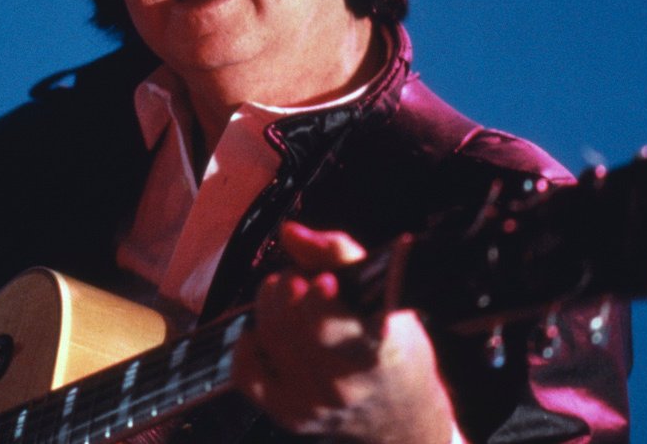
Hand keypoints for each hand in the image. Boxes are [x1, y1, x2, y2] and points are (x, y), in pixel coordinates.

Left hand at [232, 222, 461, 443]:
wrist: (400, 411)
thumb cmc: (394, 346)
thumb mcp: (384, 295)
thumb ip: (337, 255)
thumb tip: (289, 232)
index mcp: (374, 350)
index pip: (331, 323)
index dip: (318, 296)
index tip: (322, 279)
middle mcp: (344, 382)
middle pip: (290, 321)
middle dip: (288, 283)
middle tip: (298, 277)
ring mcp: (314, 402)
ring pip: (268, 337)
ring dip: (269, 305)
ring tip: (287, 298)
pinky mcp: (290, 415)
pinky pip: (246, 373)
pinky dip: (248, 345)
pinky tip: (264, 333)